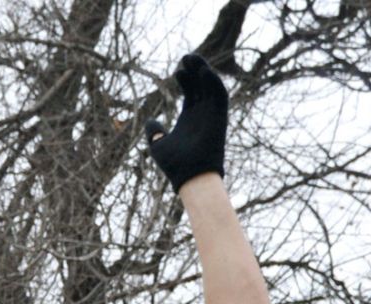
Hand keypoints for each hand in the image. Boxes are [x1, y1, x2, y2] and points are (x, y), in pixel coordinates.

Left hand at [145, 53, 227, 192]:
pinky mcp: (219, 118)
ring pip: (211, 86)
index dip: (185, 79)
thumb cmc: (174, 165)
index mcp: (189, 118)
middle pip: (201, 85)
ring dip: (204, 71)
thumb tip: (150, 122)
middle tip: (185, 58)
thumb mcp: (159, 145)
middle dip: (194, 69)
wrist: (189, 177)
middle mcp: (202, 114)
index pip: (190, 92)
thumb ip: (154, 132)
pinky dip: (214, 82)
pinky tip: (204, 72)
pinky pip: (220, 95)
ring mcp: (211, 115)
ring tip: (194, 59)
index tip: (178, 70)